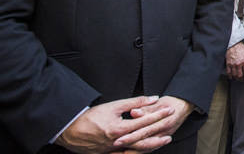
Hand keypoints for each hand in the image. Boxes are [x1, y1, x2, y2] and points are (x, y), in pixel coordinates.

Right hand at [55, 96, 173, 152]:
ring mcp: (112, 151)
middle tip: (171, 126)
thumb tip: (153, 98)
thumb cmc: (90, 117)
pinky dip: (137, 151)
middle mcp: (117, 142)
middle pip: (143, 138)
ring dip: (151, 144)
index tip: (169, 109)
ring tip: (163, 140)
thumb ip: (134, 102)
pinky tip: (145, 149)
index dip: (158, 114)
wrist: (69, 130)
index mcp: (119, 129)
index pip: (144, 120)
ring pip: (136, 149)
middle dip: (159, 131)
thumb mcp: (113, 106)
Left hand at [112, 96, 192, 151]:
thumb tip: (134, 112)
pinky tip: (128, 152)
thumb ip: (145, 108)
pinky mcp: (161, 140)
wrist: (184, 106)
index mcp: (164, 123)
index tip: (118, 140)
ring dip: (133, 152)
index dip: (130, 137)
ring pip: (146, 149)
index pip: (144, 132)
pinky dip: (138, 152)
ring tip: (119, 153)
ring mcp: (163, 137)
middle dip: (129, 147)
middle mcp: (164, 132)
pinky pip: (149, 149)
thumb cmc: (171, 102)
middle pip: (144, 144)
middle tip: (116, 148)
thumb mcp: (159, 103)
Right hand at [225, 42, 243, 79]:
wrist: (234, 44)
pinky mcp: (228, 63)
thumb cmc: (241, 49)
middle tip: (242, 80)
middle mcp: (239, 64)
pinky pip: (229, 72)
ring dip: (236, 78)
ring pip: (234, 75)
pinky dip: (230, 76)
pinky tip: (231, 77)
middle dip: (241, 79)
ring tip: (237, 79)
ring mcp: (233, 64)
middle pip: (240, 75)